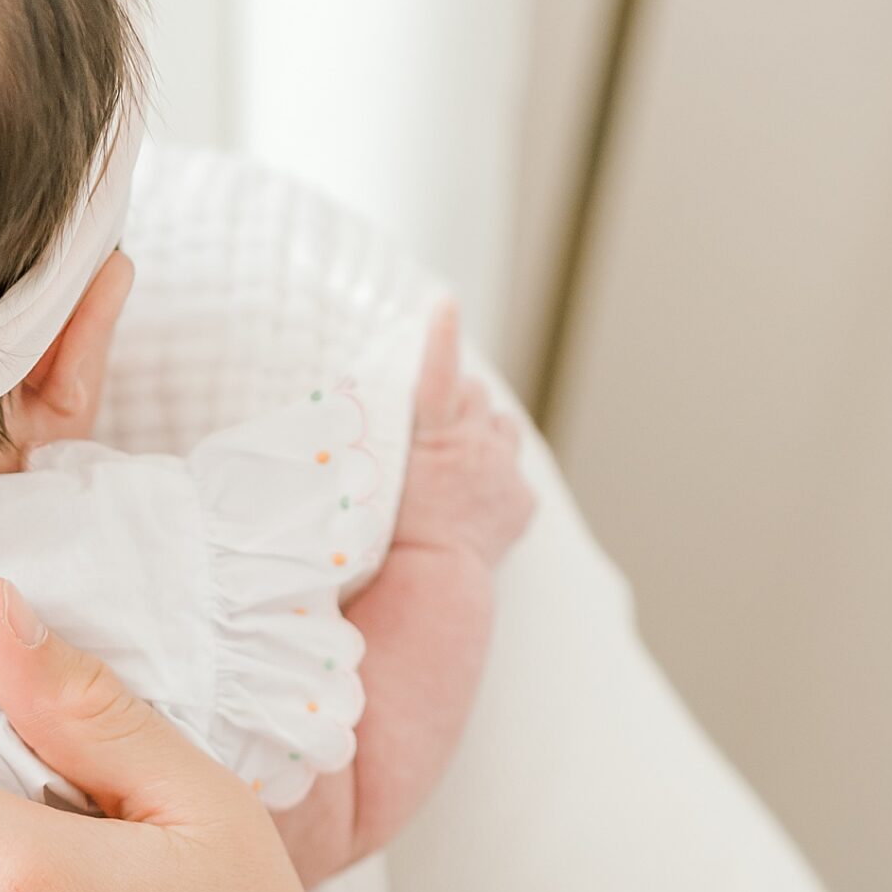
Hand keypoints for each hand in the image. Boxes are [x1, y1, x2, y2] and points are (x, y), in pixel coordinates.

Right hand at [393, 303, 533, 565]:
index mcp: (433, 437)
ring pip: (504, 428)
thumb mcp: (370, 481)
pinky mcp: (522, 503)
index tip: (444, 304)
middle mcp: (475, 446)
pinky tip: (477, 505)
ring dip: (486, 434)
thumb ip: (379, 441)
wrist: (431, 587)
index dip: (441, 335)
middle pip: (476, 394)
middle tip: (439, 423)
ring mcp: (504, 473)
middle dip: (461, 400)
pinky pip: (515, 477)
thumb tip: (376, 417)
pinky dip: (500, 483)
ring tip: (464, 460)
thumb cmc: (383, 542)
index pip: (437, 371)